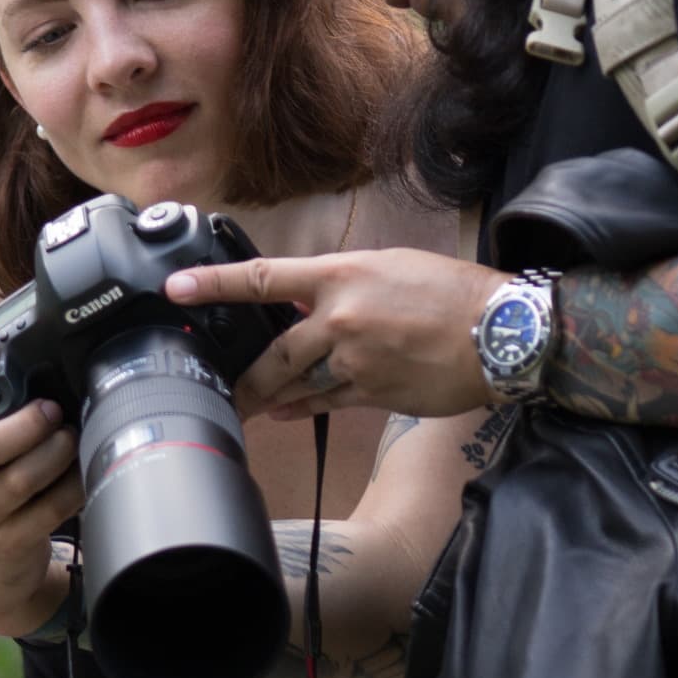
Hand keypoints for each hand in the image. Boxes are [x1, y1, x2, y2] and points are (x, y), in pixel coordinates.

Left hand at [165, 249, 508, 418]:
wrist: (501, 332)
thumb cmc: (452, 292)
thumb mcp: (390, 266)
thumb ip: (341, 282)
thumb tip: (303, 295)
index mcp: (342, 277)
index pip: (264, 279)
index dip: (215, 284)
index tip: (176, 289)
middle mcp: (341, 319)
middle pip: (274, 352)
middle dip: (241, 373)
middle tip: (211, 383)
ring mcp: (356, 361)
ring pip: (297, 383)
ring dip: (268, 395)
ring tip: (243, 404)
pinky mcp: (373, 394)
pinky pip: (325, 404)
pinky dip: (302, 407)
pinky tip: (284, 411)